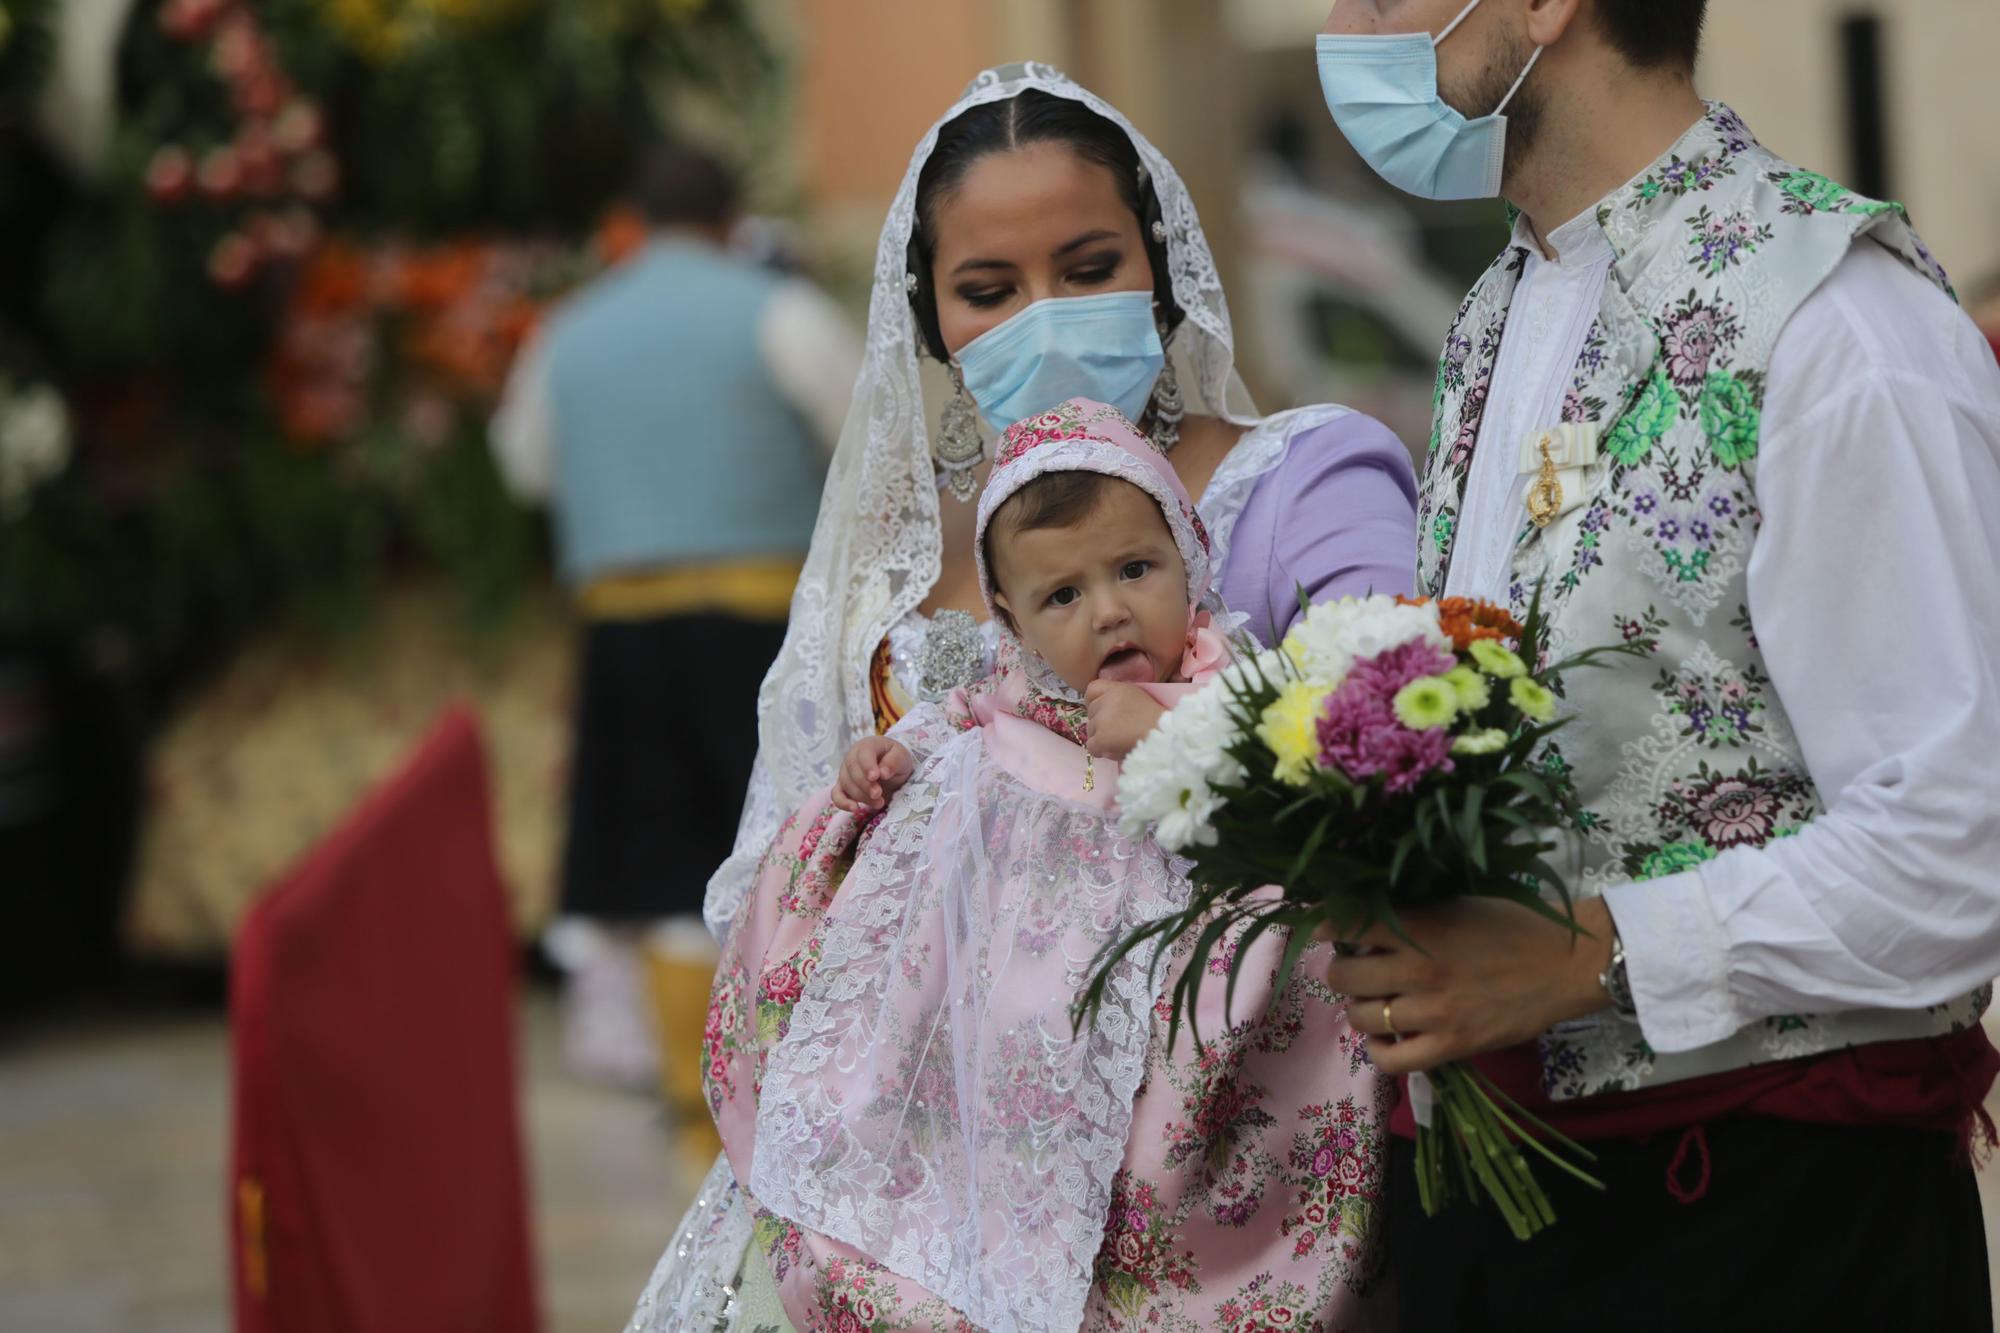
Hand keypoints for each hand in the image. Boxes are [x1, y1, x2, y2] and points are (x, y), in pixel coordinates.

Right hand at [834, 738, 912, 812]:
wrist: (891, 768)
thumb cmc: (895, 759)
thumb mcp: (901, 756)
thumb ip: (894, 761)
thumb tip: (882, 772)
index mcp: (867, 746)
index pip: (863, 753)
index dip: (867, 766)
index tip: (875, 777)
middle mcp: (852, 757)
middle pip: (852, 771)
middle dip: (866, 785)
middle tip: (879, 794)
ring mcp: (845, 772)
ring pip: (847, 784)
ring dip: (862, 796)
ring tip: (879, 802)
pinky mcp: (843, 786)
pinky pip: (836, 795)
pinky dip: (843, 803)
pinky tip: (855, 808)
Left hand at [1084, 681, 1167, 760]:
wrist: (1166, 739)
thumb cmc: (1157, 723)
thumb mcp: (1139, 699)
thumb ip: (1119, 699)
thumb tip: (1101, 709)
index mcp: (1118, 689)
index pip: (1092, 689)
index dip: (1094, 701)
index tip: (1102, 711)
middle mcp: (1107, 700)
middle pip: (1091, 712)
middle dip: (1101, 723)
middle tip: (1118, 731)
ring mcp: (1102, 719)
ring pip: (1090, 730)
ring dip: (1101, 738)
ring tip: (1120, 741)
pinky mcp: (1101, 738)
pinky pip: (1091, 746)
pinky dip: (1101, 751)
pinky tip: (1114, 751)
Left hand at [1325, 896, 1616, 1074]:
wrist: (1565, 963)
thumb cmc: (1511, 925)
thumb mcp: (1455, 903)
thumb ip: (1410, 913)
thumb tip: (1361, 918)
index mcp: (1419, 926)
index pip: (1347, 924)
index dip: (1326, 926)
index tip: (1325, 928)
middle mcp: (1418, 970)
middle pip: (1344, 976)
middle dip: (1342, 970)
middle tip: (1356, 967)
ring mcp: (1433, 1013)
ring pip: (1362, 1017)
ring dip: (1360, 1008)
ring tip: (1374, 1001)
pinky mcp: (1452, 1046)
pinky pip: (1392, 1060)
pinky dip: (1378, 1050)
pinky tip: (1385, 1036)